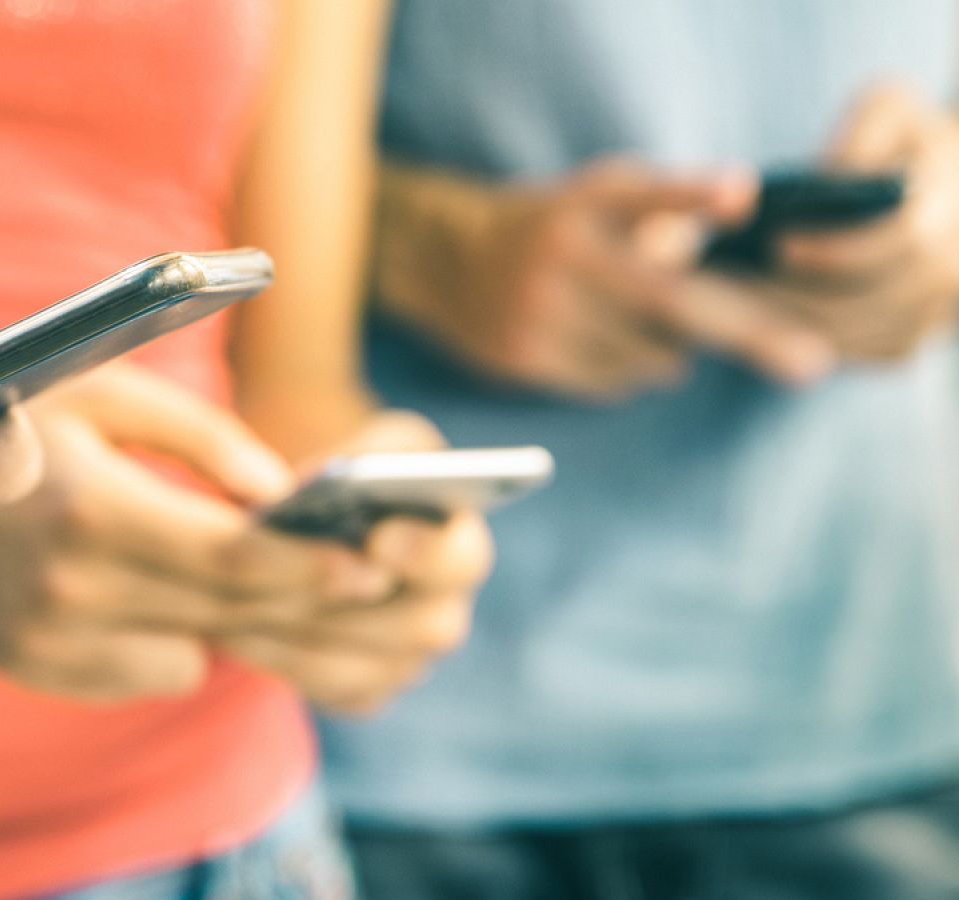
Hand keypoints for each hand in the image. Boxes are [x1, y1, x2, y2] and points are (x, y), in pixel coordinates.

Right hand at [0, 364, 401, 701]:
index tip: (367, 565)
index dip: (308, 568)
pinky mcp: (34, 666)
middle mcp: (69, 589)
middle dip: (302, 600)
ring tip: (234, 566)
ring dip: (236, 620)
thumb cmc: (17, 408)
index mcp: (93, 510)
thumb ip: (203, 438)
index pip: (229, 562)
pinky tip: (151, 588)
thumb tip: (277, 496)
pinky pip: (148, 671)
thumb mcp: (109, 389)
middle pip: (224, 615)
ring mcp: (47, 640)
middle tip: (357, 578)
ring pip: (194, 655)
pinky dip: (174, 639)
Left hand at [216, 412, 492, 713]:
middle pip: (419, 628)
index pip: (460, 557)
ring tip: (236, 606)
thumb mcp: (365, 445)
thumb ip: (363, 460)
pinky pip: (328, 690)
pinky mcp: (365, 689)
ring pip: (361, 666)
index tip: (379, 538)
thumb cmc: (349, 472)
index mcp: (458, 544)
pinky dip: (280, 661)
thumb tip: (304, 497)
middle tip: (289, 584)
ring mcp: (406, 660)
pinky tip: (232, 631)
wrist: (325, 519)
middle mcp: (443, 610)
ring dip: (297, 634)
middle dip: (350, 604)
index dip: (424, 551)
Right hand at [375, 158, 833, 398]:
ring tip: (640, 322)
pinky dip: (628, 370)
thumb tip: (744, 211)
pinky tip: (605, 342)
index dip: (694, 197)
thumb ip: (666, 204)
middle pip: (671, 302)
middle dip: (750, 333)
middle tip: (811, 363)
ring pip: (647, 355)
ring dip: (670, 349)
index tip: (742, 198)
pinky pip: (610, 382)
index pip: (648, 196)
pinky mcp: (522, 357)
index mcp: (587, 206)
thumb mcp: (602, 193)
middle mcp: (561, 257)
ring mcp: (538, 313)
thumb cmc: (554, 224)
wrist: (444, 257)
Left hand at [763, 83, 958, 359]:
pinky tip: (767, 322)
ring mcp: (938, 308)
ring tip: (736, 308)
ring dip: (801, 326)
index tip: (780, 245)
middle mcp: (952, 266)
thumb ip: (860, 136)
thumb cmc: (903, 140)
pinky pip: (867, 352)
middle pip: (876, 300)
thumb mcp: (888, 110)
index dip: (837, 249)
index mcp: (947, 205)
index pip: (902, 240)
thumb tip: (827, 181)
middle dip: (802, 296)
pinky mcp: (914, 336)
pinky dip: (819, 342)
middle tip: (736, 289)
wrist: (943, 188)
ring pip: (868, 334)